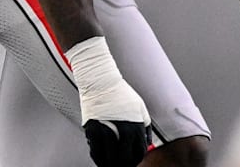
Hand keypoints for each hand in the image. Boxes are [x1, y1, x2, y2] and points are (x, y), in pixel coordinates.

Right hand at [66, 37, 150, 166]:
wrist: (100, 81)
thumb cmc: (120, 92)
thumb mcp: (140, 107)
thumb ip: (145, 126)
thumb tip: (147, 143)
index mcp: (135, 125)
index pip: (139, 153)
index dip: (137, 160)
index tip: (134, 162)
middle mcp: (121, 130)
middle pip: (125, 160)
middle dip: (125, 165)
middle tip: (123, 166)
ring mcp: (106, 131)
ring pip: (109, 159)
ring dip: (111, 165)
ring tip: (112, 166)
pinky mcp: (92, 131)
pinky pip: (95, 152)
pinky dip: (99, 159)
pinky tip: (101, 160)